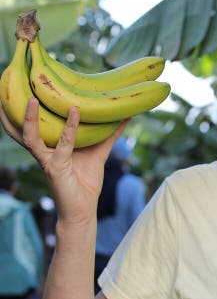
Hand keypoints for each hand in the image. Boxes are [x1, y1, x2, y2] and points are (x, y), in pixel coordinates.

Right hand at [0, 98, 127, 224]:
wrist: (83, 210)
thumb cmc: (86, 183)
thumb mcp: (99, 153)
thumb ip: (109, 135)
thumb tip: (124, 116)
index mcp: (48, 147)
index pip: (31, 126)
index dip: (26, 110)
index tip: (27, 88)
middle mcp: (43, 152)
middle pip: (19, 130)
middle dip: (10, 112)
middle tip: (10, 90)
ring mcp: (46, 159)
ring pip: (31, 136)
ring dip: (30, 118)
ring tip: (34, 99)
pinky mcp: (56, 167)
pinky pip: (62, 144)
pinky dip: (70, 128)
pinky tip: (76, 112)